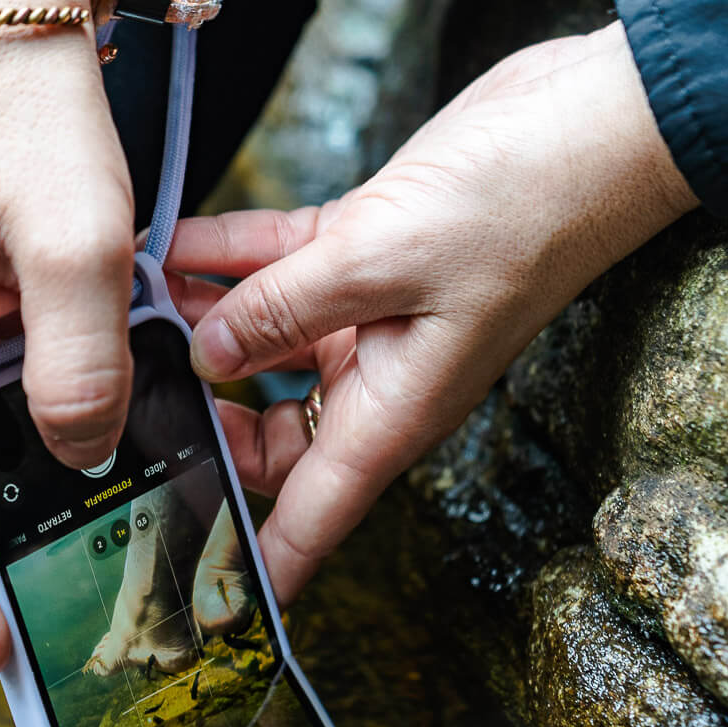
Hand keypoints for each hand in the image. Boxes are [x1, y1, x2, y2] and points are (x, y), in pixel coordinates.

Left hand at [165, 21, 698, 600]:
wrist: (588, 124)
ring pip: (262, 343)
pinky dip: (228, 259)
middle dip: (206, 416)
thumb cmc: (519, 209)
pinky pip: (276, 269)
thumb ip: (280, 309)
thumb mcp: (379, 262)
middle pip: (268, 434)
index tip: (210, 601)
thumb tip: (205, 355)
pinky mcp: (360, 253)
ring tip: (139, 299)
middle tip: (141, 386)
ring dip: (204, 322)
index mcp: (392, 411)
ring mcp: (366, 316)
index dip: (263, 562)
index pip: (315, 514)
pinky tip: (177, 244)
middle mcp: (376, 376)